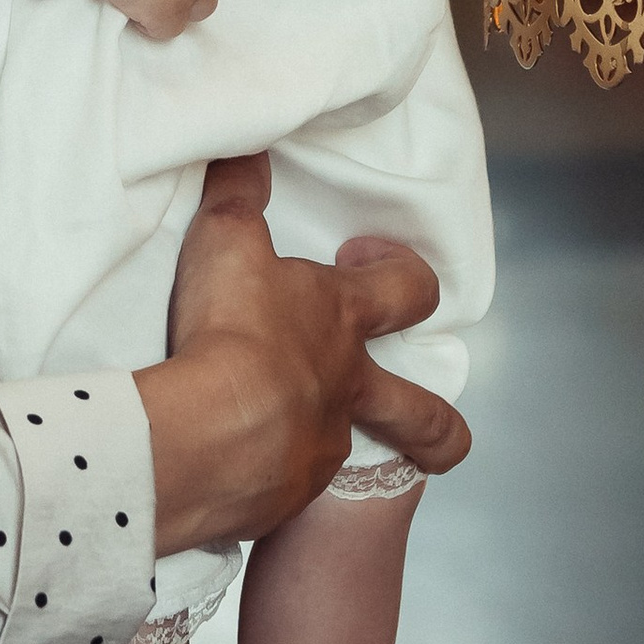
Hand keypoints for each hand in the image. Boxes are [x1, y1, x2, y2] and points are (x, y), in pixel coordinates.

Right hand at [135, 154, 469, 553]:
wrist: (207, 435)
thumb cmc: (230, 328)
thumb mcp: (227, 240)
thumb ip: (238, 191)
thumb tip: (246, 142)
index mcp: (342, 321)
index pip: (411, 290)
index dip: (405, 274)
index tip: (368, 261)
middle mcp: (348, 390)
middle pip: (424, 413)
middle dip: (436, 423)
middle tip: (432, 424)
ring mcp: (323, 451)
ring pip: (348, 452)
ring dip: (324, 439)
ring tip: (278, 433)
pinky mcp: (286, 500)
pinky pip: (285, 487)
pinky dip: (267, 474)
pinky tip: (232, 464)